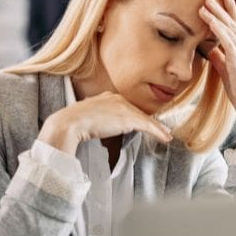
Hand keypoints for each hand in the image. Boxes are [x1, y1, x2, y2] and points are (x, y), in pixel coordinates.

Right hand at [38, 92, 172, 154]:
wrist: (69, 123)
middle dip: (151, 122)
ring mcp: (123, 107)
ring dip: (158, 129)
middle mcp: (117, 99)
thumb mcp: (87, 118)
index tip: (145, 123)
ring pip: (145, 119)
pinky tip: (165, 138)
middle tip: (162, 130)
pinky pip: (147, 126)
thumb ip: (97, 120)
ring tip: (166, 135)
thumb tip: (99, 127)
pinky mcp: (128, 118)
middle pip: (138, 112)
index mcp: (107, 97)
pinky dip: (158, 132)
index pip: (127, 108)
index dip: (137, 117)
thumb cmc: (72, 124)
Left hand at [199, 0, 235, 135]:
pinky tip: (211, 21)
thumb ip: (220, 58)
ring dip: (217, 16)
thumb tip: (210, 49)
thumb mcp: (226, 71)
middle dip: (221, 9)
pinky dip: (219, 30)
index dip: (230, 11)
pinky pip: (228, 42)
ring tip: (205, 4)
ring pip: (229, 29)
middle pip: (232, 23)